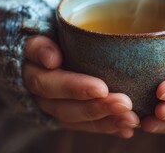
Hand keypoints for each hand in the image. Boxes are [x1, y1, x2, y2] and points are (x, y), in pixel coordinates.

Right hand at [23, 36, 139, 137]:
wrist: (41, 52)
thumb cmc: (47, 35)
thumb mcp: (38, 35)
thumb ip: (40, 44)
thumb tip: (51, 58)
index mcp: (32, 74)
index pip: (49, 83)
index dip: (74, 88)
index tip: (101, 89)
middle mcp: (42, 97)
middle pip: (67, 108)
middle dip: (97, 108)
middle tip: (125, 104)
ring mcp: (57, 109)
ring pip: (80, 121)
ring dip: (107, 122)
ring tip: (132, 119)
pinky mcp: (71, 117)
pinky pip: (89, 127)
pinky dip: (110, 127)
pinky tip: (128, 129)